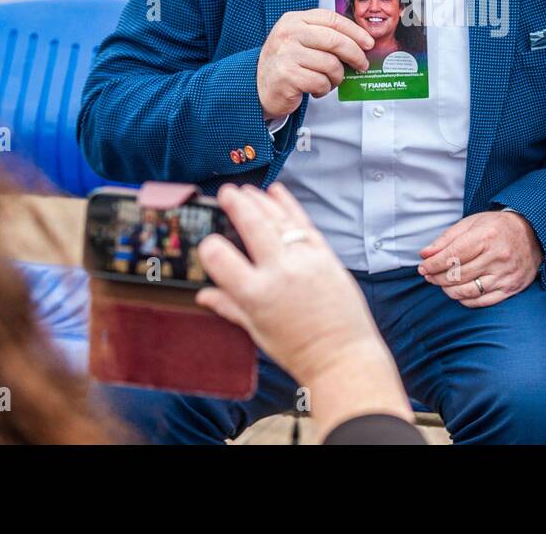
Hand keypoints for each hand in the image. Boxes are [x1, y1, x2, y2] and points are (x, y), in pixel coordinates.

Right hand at [196, 183, 409, 431]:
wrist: (342, 355)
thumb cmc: (298, 350)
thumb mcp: (257, 331)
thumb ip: (229, 307)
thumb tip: (203, 296)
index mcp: (256, 295)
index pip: (221, 258)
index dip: (209, 247)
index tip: (207, 242)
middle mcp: (280, 272)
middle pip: (252, 225)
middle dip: (236, 204)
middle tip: (225, 193)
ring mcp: (305, 260)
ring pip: (278, 219)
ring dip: (260, 200)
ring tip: (246, 191)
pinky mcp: (326, 255)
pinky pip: (303, 223)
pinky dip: (289, 205)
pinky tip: (277, 192)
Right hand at [256, 9, 373, 117]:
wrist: (258, 86)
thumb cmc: (285, 63)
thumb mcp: (300, 40)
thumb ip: (324, 36)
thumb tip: (360, 43)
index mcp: (294, 20)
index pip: (331, 19)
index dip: (354, 31)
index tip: (368, 42)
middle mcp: (288, 33)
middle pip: (335, 40)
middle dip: (355, 54)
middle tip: (362, 64)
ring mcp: (286, 54)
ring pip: (330, 64)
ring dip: (336, 77)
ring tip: (330, 81)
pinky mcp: (287, 75)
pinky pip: (320, 82)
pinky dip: (323, 89)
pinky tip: (316, 89)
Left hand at [416, 210, 543, 307]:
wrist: (533, 234)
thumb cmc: (497, 227)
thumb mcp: (472, 224)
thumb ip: (447, 239)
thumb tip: (424, 255)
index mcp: (486, 236)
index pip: (451, 256)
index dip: (432, 264)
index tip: (422, 267)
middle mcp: (497, 257)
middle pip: (457, 275)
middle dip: (437, 277)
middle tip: (428, 275)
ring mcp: (505, 275)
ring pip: (467, 291)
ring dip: (448, 290)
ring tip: (442, 283)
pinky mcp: (511, 288)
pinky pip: (481, 301)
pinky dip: (465, 299)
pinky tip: (459, 291)